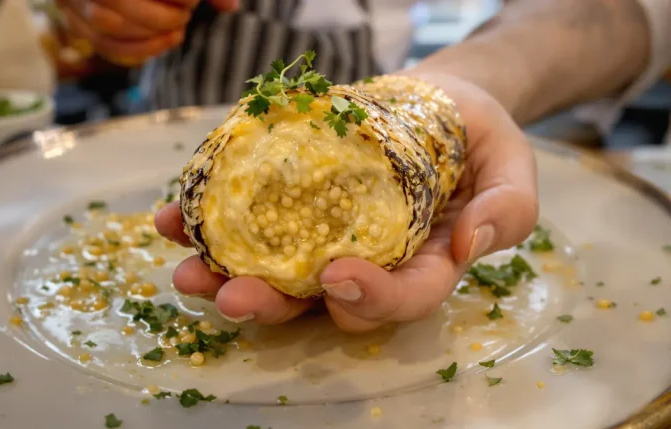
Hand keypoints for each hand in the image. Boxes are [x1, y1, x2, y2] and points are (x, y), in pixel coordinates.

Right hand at [55, 0, 239, 65]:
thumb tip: (230, 8)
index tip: (193, 1)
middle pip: (118, 1)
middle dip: (160, 17)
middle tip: (185, 15)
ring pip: (106, 26)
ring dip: (151, 36)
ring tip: (178, 29)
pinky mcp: (74, 20)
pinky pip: (103, 46)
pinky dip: (139, 52)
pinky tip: (166, 42)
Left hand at [155, 72, 537, 332]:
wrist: (438, 101)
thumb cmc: (478, 135)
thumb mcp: (511, 165)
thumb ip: (505, 210)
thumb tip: (469, 243)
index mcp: (422, 266)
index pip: (400, 298)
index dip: (371, 298)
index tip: (339, 276)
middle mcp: (367, 263)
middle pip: (318, 303)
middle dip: (273, 305)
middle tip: (231, 295)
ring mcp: (323, 236)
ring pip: (274, 273)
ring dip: (225, 275)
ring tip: (186, 269)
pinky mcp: (291, 204)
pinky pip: (249, 223)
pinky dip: (208, 222)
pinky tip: (175, 216)